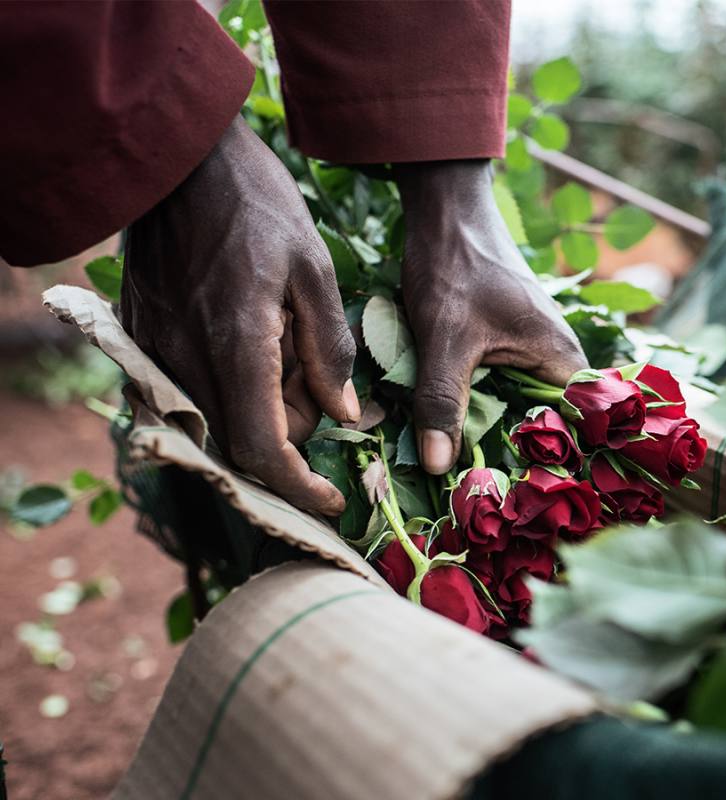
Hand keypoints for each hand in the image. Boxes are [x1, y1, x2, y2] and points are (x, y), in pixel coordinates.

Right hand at [121, 116, 359, 514]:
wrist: (182, 155)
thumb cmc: (257, 204)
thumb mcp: (315, 271)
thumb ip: (329, 351)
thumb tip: (344, 416)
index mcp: (237, 345)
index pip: (263, 450)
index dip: (299, 488)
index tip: (333, 501)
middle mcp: (184, 357)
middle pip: (239, 441)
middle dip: (289, 433)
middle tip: (319, 382)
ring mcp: (153, 347)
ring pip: (212, 418)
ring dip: (260, 408)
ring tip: (289, 349)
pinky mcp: (139, 333)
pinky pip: (186, 388)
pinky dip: (228, 386)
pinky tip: (256, 341)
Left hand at [395, 160, 587, 473]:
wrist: (447, 214)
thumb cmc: (456, 268)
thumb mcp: (445, 338)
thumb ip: (443, 401)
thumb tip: (439, 466)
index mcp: (564, 359)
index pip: (579, 430)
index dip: (558, 466)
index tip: (528, 500)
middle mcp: (560, 361)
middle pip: (551, 428)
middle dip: (523, 462)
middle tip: (496, 503)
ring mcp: (537, 355)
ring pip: (526, 413)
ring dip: (503, 441)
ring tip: (479, 483)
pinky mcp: (512, 351)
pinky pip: (508, 396)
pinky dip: (488, 417)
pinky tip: (463, 442)